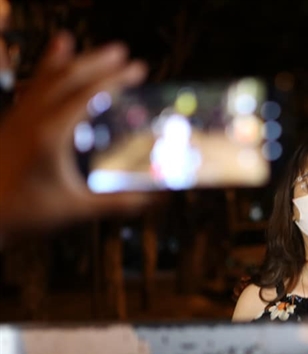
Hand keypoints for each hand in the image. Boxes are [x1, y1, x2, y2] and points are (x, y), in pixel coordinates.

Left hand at [0, 31, 150, 233]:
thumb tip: (155, 199)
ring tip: (85, 48)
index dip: (116, 79)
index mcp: (51, 135)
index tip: (136, 69)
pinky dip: (44, 70)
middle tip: (121, 53)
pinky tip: (51, 63)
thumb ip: (120, 203)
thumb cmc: (22, 214)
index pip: (88, 94)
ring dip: (70, 61)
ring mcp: (19, 119)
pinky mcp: (12, 124)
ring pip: (46, 77)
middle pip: (67, 77)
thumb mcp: (79, 209)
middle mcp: (32, 120)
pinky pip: (30, 87)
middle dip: (97, 61)